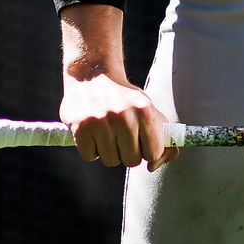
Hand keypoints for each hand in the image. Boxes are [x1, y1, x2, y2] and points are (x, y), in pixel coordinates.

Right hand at [60, 73, 177, 171]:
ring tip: (107, 133)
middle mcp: (122, 115)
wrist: (92, 75)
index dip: (148, 151)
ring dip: (109, 152)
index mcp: (144, 111)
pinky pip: (90, 156)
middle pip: (132, 160)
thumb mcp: (149, 112)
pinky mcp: (80, 127)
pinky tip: (93, 133)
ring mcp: (100, 121)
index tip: (143, 141)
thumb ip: (163, 140)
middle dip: (128, 153)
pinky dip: (92, 149)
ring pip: (110, 161)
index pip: (153, 153)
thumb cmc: (125, 100)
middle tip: (122, 136)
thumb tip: (152, 167)